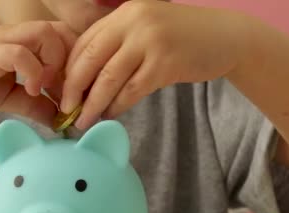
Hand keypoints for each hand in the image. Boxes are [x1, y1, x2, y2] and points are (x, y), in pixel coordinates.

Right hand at [0, 21, 76, 125]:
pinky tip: (32, 90)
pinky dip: (33, 71)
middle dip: (74, 63)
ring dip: (56, 64)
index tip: (74, 96)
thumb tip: (62, 122)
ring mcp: (0, 41)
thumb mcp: (9, 99)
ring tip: (49, 91)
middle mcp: (15, 36)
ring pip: (45, 33)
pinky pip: (18, 51)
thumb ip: (36, 106)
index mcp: (24, 44)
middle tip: (67, 94)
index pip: (66, 39)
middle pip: (63, 30)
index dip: (78, 65)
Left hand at [59, 0, 247, 128]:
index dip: (69, 70)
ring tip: (83, 121)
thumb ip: (119, 45)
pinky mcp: (165, 63)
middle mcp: (134, 22)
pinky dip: (118, 106)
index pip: (84, 43)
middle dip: (73, 89)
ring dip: (93, 104)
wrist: (226, 37)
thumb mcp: (146, 29)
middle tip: (65, 111)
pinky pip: (132, 91)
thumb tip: (86, 80)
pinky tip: (111, 115)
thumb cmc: (183, 37)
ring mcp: (150, 41)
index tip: (62, 92)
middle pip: (90, 60)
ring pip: (108, 79)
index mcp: (124, 13)